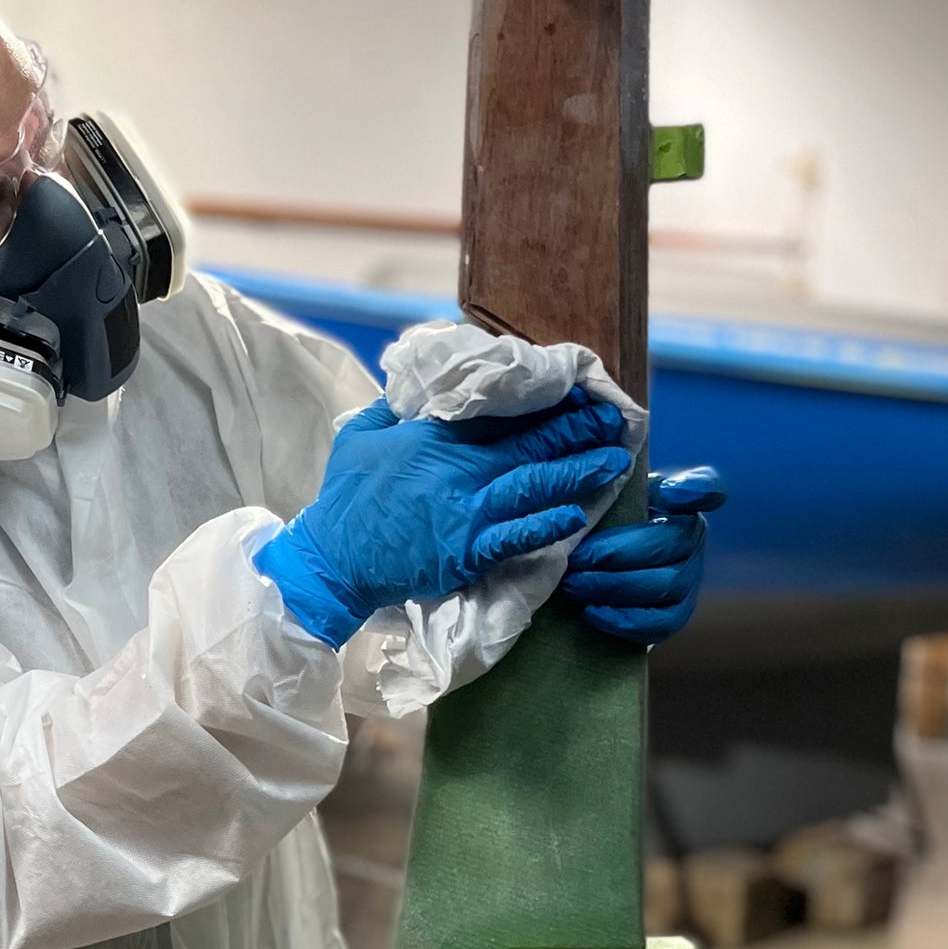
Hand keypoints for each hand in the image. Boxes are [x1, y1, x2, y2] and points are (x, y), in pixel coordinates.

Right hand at [255, 391, 631, 646]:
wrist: (333, 559)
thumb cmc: (345, 498)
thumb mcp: (361, 435)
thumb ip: (394, 409)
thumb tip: (416, 389)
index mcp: (433, 438)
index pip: (498, 413)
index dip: (541, 403)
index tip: (574, 395)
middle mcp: (457, 471)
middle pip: (528, 445)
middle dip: (575, 431)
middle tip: (613, 421)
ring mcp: (465, 513)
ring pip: (533, 486)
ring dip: (577, 472)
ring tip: (614, 460)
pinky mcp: (466, 552)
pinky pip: (516, 537)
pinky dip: (548, 525)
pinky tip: (577, 515)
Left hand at [560, 465, 725, 645]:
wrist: (600, 562)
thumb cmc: (606, 519)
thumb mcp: (610, 493)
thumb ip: (615, 479)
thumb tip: (628, 472)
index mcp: (680, 501)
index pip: (705, 488)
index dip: (692, 490)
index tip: (668, 492)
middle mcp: (694, 537)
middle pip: (666, 546)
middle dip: (616, 555)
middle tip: (576, 559)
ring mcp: (691, 577)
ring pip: (663, 587)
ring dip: (613, 587)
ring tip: (575, 584)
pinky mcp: (677, 614)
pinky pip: (660, 624)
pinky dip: (624, 620)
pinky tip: (592, 611)